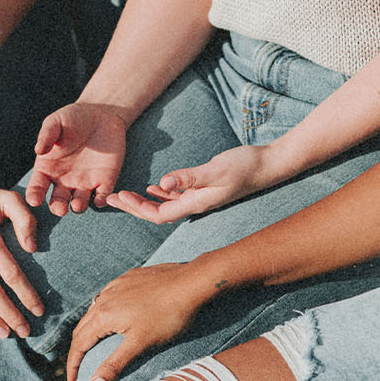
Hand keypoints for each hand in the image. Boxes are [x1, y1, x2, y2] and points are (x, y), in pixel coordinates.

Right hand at [25, 103, 128, 215]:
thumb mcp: (56, 122)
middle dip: (58, 207)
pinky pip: (102, 196)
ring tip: (77, 204)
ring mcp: (85, 183)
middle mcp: (64, 180)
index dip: (34, 195)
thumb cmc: (73, 118)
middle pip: (58, 201)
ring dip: (78, 206)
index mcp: (48, 168)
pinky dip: (102, 200)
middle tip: (60, 208)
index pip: (38, 186)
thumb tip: (38, 150)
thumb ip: (47, 135)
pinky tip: (100, 199)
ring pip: (79, 203)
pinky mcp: (105, 181)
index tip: (34, 200)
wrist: (101, 115)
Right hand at [66, 262, 215, 380]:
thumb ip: (114, 365)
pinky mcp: (130, 277)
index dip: (73, 363)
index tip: (71, 380)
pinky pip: (109, 295)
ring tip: (93, 343)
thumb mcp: (140, 344)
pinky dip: (104, 311)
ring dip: (90, 328)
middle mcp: (105, 297)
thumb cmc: (168, 315)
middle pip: (83, 326)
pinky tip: (115, 315)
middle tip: (78, 365)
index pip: (79, 343)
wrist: (192, 282)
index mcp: (104, 314)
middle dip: (78, 347)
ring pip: (95, 309)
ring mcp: (117, 285)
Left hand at [105, 145, 276, 223]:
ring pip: (165, 206)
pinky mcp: (204, 190)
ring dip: (144, 202)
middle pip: (157, 213)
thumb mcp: (215, 170)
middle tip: (111, 198)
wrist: (268, 166)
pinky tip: (154, 187)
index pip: (157, 214)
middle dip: (133, 207)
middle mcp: (195, 205)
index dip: (136, 208)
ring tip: (124, 195)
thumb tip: (161, 184)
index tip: (118, 197)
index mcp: (195, 204)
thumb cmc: (244, 166)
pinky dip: (161, 194)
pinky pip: (177, 197)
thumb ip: (189, 177)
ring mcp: (200, 199)